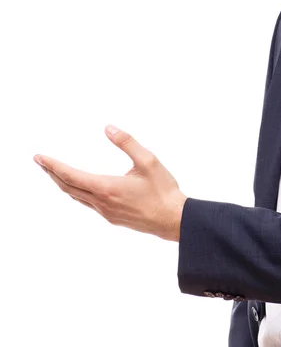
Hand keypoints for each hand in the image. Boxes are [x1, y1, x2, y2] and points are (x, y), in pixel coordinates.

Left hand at [33, 125, 187, 241]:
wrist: (173, 219)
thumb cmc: (163, 190)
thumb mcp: (148, 160)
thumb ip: (127, 143)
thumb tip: (108, 128)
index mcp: (107, 187)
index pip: (71, 175)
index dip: (53, 166)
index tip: (39, 157)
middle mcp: (101, 202)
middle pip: (68, 187)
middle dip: (52, 174)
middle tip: (41, 162)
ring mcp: (106, 212)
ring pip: (76, 197)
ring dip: (63, 184)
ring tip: (55, 173)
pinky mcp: (112, 217)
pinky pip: (87, 203)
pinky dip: (77, 192)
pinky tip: (81, 188)